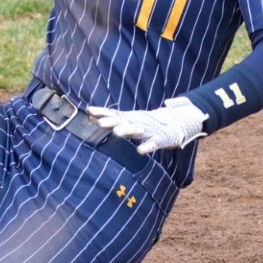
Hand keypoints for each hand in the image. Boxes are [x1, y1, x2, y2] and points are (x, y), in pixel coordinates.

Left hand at [86, 97, 209, 154]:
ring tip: (117, 132)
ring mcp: (147, 131)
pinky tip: (140, 151)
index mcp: (128, 118)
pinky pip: (152, 144)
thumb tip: (89, 115)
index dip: (102, 113)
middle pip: (122, 121)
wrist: (173, 124)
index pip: (113, 114)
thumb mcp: (127, 118)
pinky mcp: (158, 140)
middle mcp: (136, 123)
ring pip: (135, 131)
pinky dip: (146, 147)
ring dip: (126, 131)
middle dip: (111, 121)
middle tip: (100, 123)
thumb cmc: (144, 123)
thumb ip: (110, 117)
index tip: (89, 111)